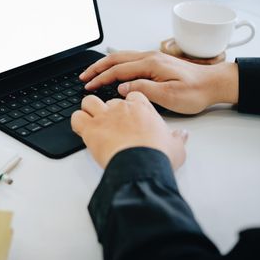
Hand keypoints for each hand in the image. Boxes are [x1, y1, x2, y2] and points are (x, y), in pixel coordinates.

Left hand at [71, 92, 187, 169]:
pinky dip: (77, 123)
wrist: (142, 164)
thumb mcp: (176, 146)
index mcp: (142, 108)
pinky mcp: (90, 128)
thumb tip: (182, 136)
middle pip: (110, 100)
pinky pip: (76, 117)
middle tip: (110, 124)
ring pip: (89, 101)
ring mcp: (104, 116)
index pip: (133, 95)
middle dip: (109, 110)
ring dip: (88, 110)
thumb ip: (178, 138)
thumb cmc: (159, 155)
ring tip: (92, 122)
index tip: (129, 114)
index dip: (129, 104)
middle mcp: (122, 108)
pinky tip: (82, 130)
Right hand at [79, 51, 238, 113]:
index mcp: (151, 64)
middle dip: (97, 67)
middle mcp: (150, 57)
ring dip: (105, 64)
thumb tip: (122, 87)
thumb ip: (143, 90)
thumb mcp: (170, 96)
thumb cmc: (196, 91)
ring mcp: (154, 58)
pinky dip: (116, 64)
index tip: (89, 86)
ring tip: (93, 73)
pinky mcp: (157, 62)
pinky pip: (130, 59)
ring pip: (122, 57)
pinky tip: (113, 70)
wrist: (215, 83)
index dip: (101, 79)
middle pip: (116, 58)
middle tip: (83, 77)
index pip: (118, 70)